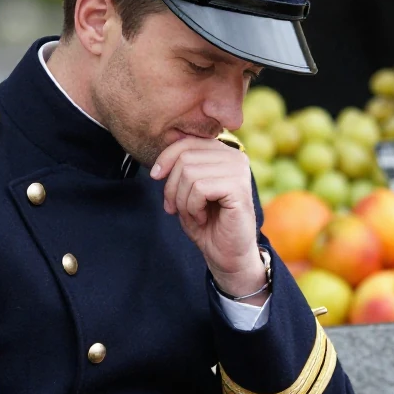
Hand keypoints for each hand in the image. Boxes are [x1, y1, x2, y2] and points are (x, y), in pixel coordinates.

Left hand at [151, 137, 263, 297]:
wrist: (226, 253)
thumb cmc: (207, 222)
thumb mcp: (187, 189)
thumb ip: (181, 166)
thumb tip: (167, 140)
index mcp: (223, 152)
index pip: (187, 141)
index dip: (166, 158)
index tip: (154, 177)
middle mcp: (235, 156)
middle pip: (185, 157)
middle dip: (172, 186)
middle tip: (175, 208)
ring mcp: (239, 171)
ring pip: (190, 173)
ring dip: (182, 200)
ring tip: (193, 213)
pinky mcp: (239, 188)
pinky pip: (200, 188)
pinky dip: (193, 207)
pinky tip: (202, 216)